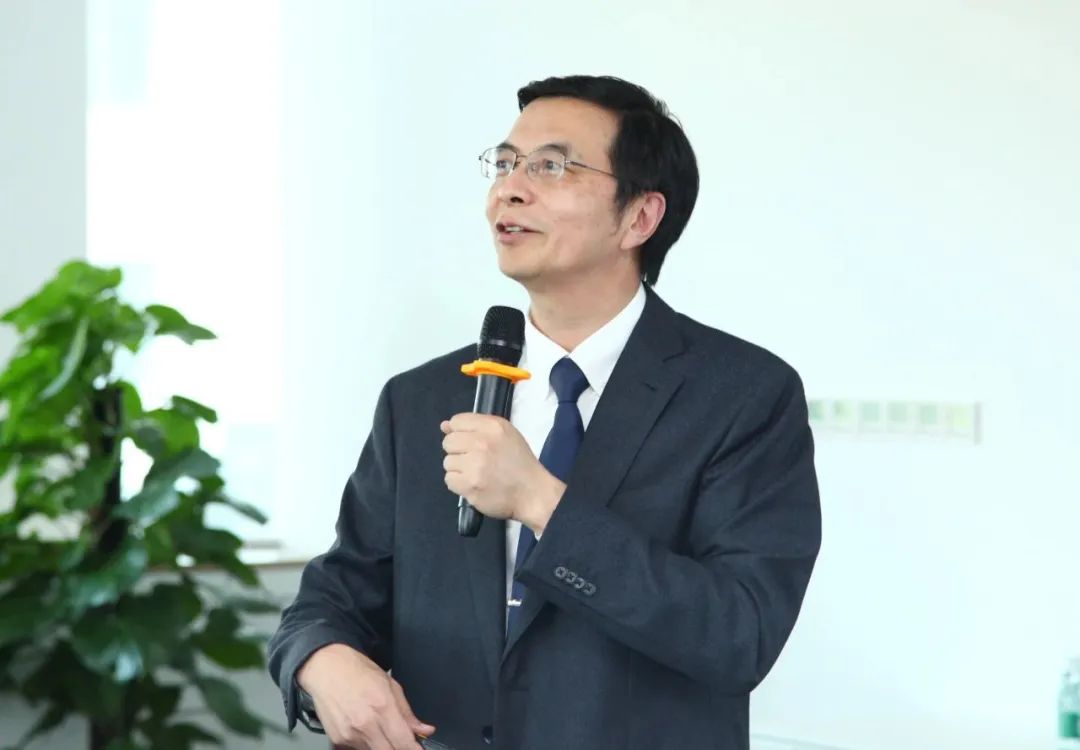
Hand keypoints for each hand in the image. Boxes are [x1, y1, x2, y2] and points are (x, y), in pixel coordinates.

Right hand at [296, 643, 434, 749]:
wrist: (326, 668)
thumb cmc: (358, 671)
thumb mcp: (390, 684)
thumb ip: (407, 712)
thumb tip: (424, 730)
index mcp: (382, 707)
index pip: (403, 742)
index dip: (414, 749)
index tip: (418, 749)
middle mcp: (366, 725)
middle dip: (398, 748)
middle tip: (401, 739)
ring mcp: (350, 735)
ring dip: (381, 745)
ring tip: (378, 727)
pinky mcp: (337, 740)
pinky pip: (357, 749)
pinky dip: (365, 743)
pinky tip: (363, 728)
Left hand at [441, 413, 563, 532]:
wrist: (532, 492)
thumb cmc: (519, 461)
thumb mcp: (505, 434)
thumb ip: (475, 425)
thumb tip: (444, 426)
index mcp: (492, 427)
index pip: (457, 421)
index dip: (460, 432)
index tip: (470, 442)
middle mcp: (481, 443)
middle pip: (449, 442)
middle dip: (458, 451)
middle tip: (474, 459)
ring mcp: (474, 466)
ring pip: (448, 462)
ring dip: (459, 468)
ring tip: (476, 473)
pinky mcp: (469, 485)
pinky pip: (449, 479)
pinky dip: (459, 483)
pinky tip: (473, 483)